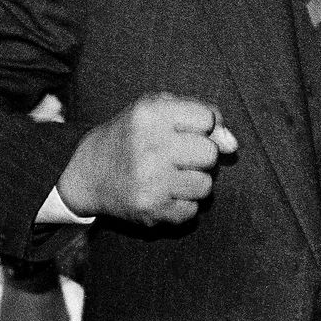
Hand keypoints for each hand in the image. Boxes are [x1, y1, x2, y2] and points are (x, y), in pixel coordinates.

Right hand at [55, 92, 237, 226]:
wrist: (87, 174)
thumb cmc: (131, 136)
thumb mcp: (157, 109)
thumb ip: (201, 115)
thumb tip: (232, 145)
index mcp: (150, 114)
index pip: (208, 118)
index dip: (202, 127)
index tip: (184, 132)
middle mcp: (149, 146)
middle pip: (210, 154)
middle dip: (200, 157)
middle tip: (177, 157)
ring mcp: (150, 181)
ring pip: (206, 186)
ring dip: (194, 183)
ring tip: (170, 177)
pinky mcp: (150, 210)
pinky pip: (192, 211)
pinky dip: (183, 205)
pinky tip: (163, 195)